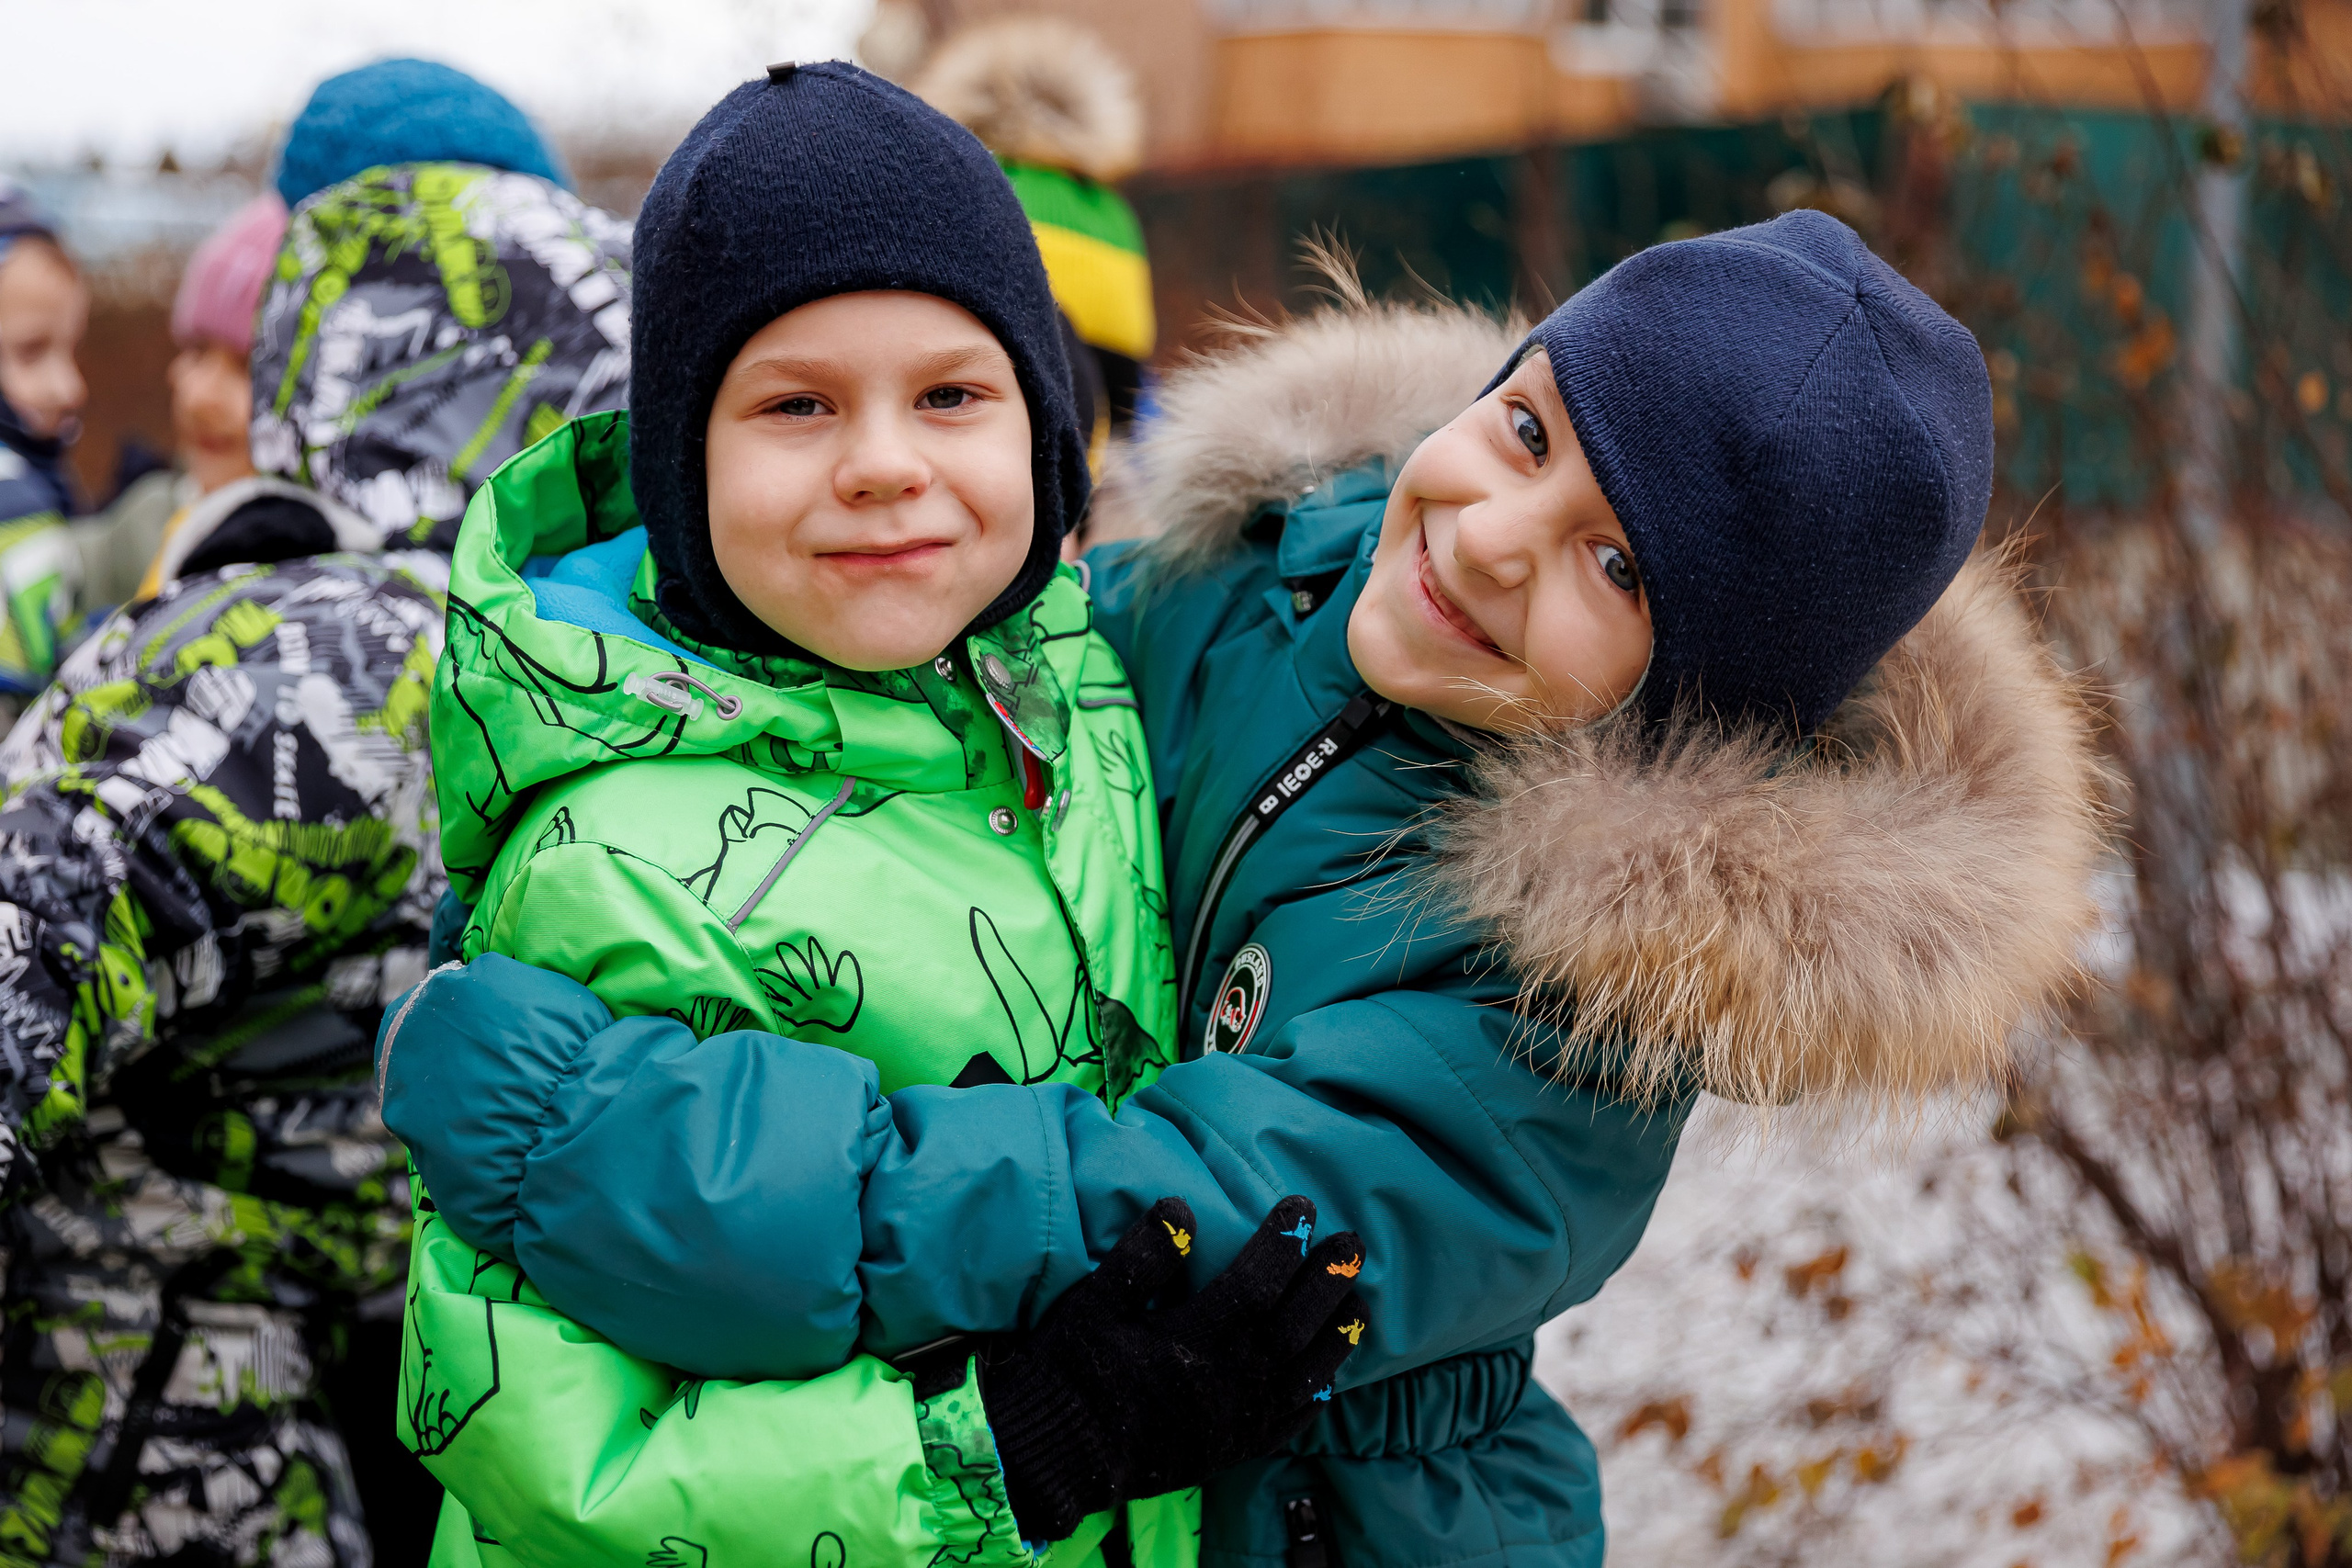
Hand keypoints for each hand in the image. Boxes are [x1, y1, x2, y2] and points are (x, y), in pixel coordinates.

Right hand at [979, 1194, 1366, 1541]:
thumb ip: (1140, 1258)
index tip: (1302, 1206)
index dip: (1283, 1242)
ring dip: (1335, 1337)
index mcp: (1195, 1341)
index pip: (1257, 1283)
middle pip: (1293, 1325)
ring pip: (1303, 1375)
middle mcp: (1228, 1384)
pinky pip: (1286, 1425)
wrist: (1056, 1456)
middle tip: (1353, 1243)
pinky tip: (1328, 1382)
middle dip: (1327, 1280)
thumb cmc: (1069, 1372)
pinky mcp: (1231, 1452)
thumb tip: (1180, 1207)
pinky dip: (1312, 1399)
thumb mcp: (1092, 1305)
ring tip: (1359, 1303)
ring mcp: (1235, 1423)